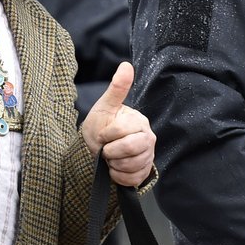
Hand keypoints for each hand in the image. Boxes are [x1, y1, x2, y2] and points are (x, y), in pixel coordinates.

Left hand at [81, 62, 156, 186]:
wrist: (96, 150)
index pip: (121, 131)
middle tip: (105, 148)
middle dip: (111, 151)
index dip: (105, 135)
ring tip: (110, 157)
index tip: (101, 135)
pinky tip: (114, 168)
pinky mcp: (144, 173)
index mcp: (140, 122)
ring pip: (131, 166)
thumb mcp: (105, 106)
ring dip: (113, 164)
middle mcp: (148, 138)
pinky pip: (131, 180)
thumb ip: (117, 88)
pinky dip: (118, 176)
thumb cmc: (101, 126)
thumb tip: (126, 65)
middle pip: (131, 149)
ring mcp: (148, 157)